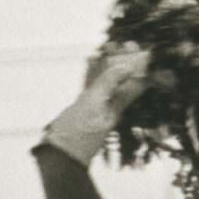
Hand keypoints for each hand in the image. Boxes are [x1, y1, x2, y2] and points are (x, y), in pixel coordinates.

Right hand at [40, 44, 150, 166]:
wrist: (59, 154)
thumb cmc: (76, 133)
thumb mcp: (93, 104)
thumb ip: (109, 83)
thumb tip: (127, 66)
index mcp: (117, 104)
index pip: (135, 81)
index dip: (139, 65)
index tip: (138, 48)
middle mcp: (110, 104)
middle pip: (122, 78)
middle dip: (124, 60)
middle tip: (123, 43)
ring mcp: (96, 106)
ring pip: (107, 81)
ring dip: (109, 64)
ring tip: (108, 46)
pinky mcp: (83, 109)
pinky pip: (92, 87)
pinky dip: (93, 73)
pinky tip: (90, 62)